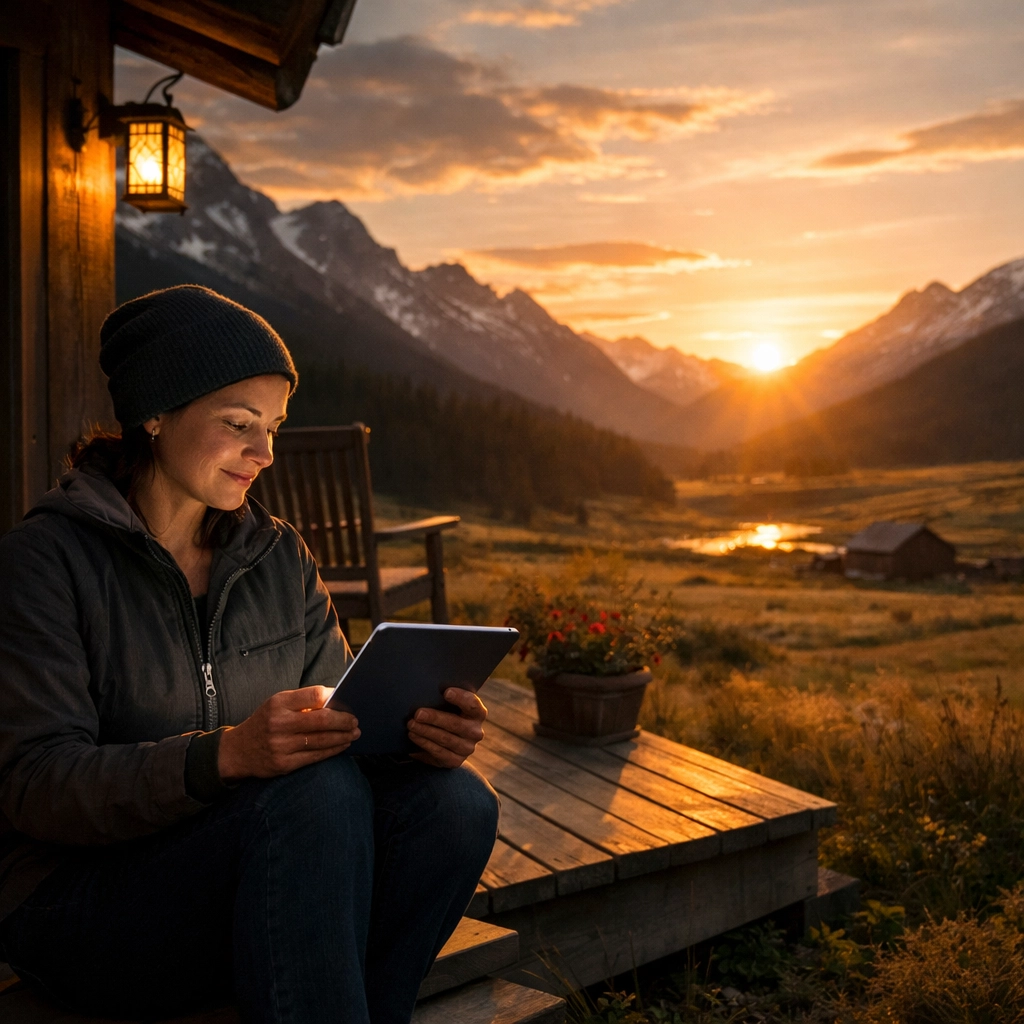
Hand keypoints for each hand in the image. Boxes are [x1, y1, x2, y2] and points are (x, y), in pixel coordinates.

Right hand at [218, 686, 359, 781]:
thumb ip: (302, 701)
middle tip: (355, 721)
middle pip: (322, 720)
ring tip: (354, 733)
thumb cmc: (266, 722)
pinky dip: (332, 750)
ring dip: (342, 737)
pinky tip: (342, 745)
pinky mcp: (283, 764)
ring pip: (321, 740)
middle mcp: (279, 723)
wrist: (237, 751)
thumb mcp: (277, 705)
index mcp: (278, 703)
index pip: (314, 695)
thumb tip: (335, 700)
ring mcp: (281, 745)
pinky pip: (315, 756)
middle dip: (343, 721)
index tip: (345, 699)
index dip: (332, 697)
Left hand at [408, 688, 486, 768]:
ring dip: (425, 731)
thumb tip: (426, 690)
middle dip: (435, 718)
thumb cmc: (447, 715)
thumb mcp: (450, 706)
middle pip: (456, 724)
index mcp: (478, 713)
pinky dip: (424, 743)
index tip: (446, 692)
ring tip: (411, 724)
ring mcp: (467, 748)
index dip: (461, 698)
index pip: (473, 704)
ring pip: (445, 738)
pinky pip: (439, 752)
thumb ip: (444, 699)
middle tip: (418, 713)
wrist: (449, 742)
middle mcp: (475, 732)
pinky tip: (413, 736)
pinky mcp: (456, 761)